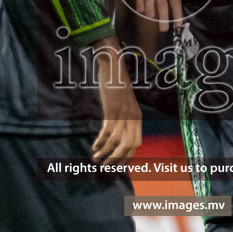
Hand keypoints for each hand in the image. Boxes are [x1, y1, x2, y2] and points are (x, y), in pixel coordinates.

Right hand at [91, 39, 141, 164]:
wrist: (113, 65)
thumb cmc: (117, 85)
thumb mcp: (125, 103)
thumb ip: (124, 117)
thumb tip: (117, 133)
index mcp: (138, 117)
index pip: (137, 143)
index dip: (128, 157)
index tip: (118, 165)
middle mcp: (133, 117)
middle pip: (129, 146)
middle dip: (117, 159)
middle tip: (106, 166)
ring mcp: (123, 113)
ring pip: (117, 140)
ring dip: (106, 153)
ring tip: (96, 160)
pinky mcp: (112, 109)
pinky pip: (108, 130)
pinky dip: (101, 141)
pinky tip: (95, 147)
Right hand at [119, 0, 185, 31]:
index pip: (175, 1)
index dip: (177, 14)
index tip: (178, 24)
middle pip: (162, 4)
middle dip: (163, 18)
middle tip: (164, 30)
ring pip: (149, 1)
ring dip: (151, 11)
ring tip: (152, 19)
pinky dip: (139, 3)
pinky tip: (141, 11)